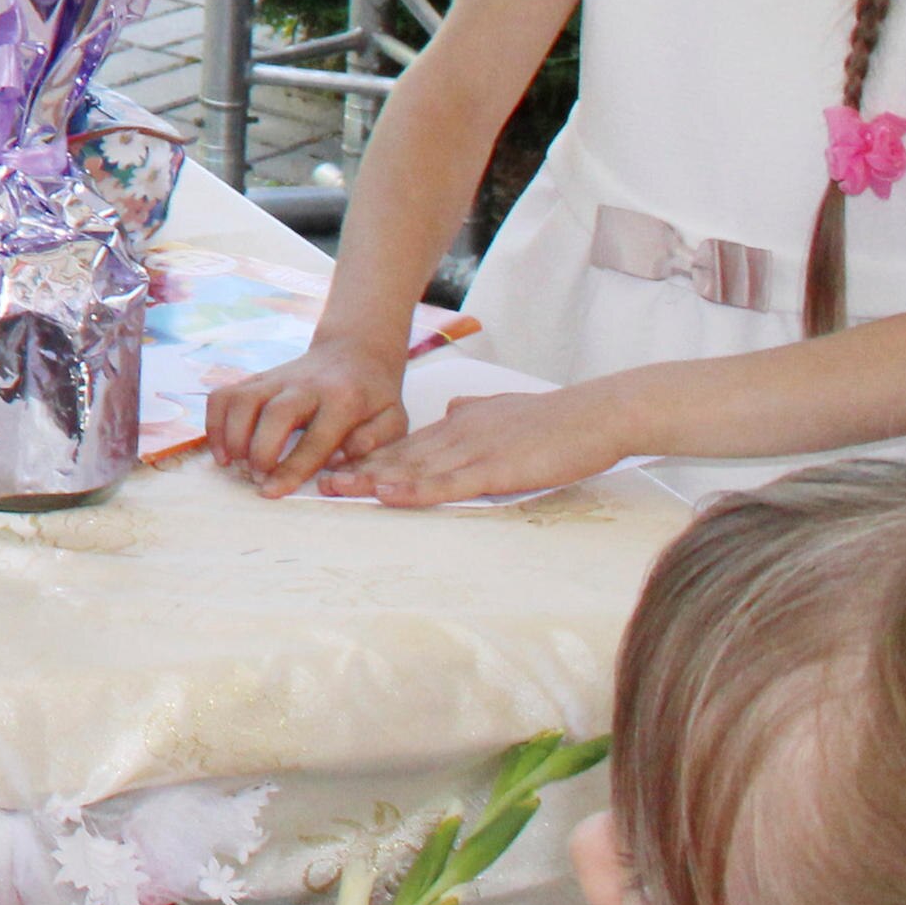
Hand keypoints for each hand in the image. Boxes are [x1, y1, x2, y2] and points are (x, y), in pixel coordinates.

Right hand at [208, 340, 408, 495]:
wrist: (354, 352)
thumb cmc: (374, 396)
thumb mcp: (393, 419)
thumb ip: (374, 441)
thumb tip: (339, 459)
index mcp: (344, 400)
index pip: (316, 438)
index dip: (292, 467)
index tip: (273, 491)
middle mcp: (306, 385)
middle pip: (274, 413)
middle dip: (259, 450)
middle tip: (254, 477)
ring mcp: (276, 378)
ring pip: (242, 399)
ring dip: (230, 435)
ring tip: (232, 465)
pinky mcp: (256, 378)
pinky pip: (225, 394)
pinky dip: (214, 422)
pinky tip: (221, 449)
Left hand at [323, 383, 620, 508]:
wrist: (592, 416)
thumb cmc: (553, 419)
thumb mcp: (502, 410)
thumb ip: (474, 412)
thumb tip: (454, 409)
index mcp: (457, 425)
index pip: (403, 445)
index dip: (367, 456)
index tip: (334, 465)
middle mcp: (455, 435)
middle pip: (396, 456)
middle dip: (355, 469)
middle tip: (313, 479)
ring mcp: (472, 451)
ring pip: (411, 468)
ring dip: (371, 480)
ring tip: (333, 488)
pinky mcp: (493, 469)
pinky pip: (446, 483)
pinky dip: (413, 489)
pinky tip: (387, 494)